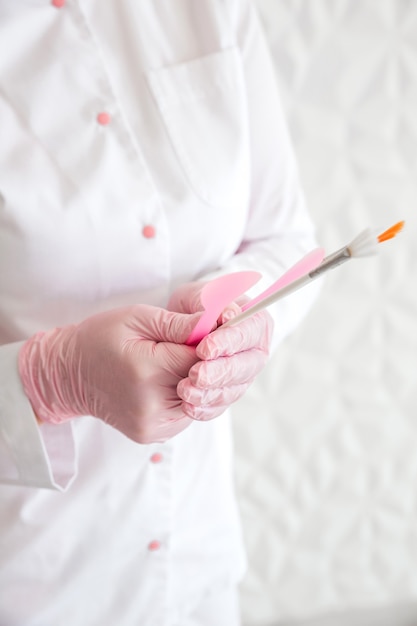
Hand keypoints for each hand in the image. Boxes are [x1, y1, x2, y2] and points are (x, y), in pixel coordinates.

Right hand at [19, 305, 199, 442]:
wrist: (70, 375)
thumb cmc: (101, 339)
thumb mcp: (136, 317)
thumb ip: (176, 323)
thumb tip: (213, 323)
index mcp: (147, 371)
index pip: (201, 358)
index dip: (209, 343)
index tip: (205, 332)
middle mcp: (151, 405)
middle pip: (203, 382)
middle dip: (203, 363)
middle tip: (189, 346)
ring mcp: (152, 425)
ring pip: (199, 400)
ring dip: (196, 381)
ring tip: (174, 364)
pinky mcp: (152, 435)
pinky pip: (185, 414)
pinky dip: (185, 397)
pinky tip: (169, 382)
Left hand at [168, 281, 273, 419]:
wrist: (179, 328)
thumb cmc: (192, 307)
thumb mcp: (193, 297)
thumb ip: (206, 304)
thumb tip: (225, 314)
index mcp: (253, 320)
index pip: (252, 330)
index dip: (232, 341)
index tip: (204, 348)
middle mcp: (254, 350)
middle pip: (248, 365)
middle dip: (221, 372)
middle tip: (196, 374)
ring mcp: (243, 374)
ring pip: (235, 389)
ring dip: (211, 393)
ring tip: (185, 390)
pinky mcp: (228, 392)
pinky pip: (221, 405)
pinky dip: (205, 408)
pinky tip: (188, 406)